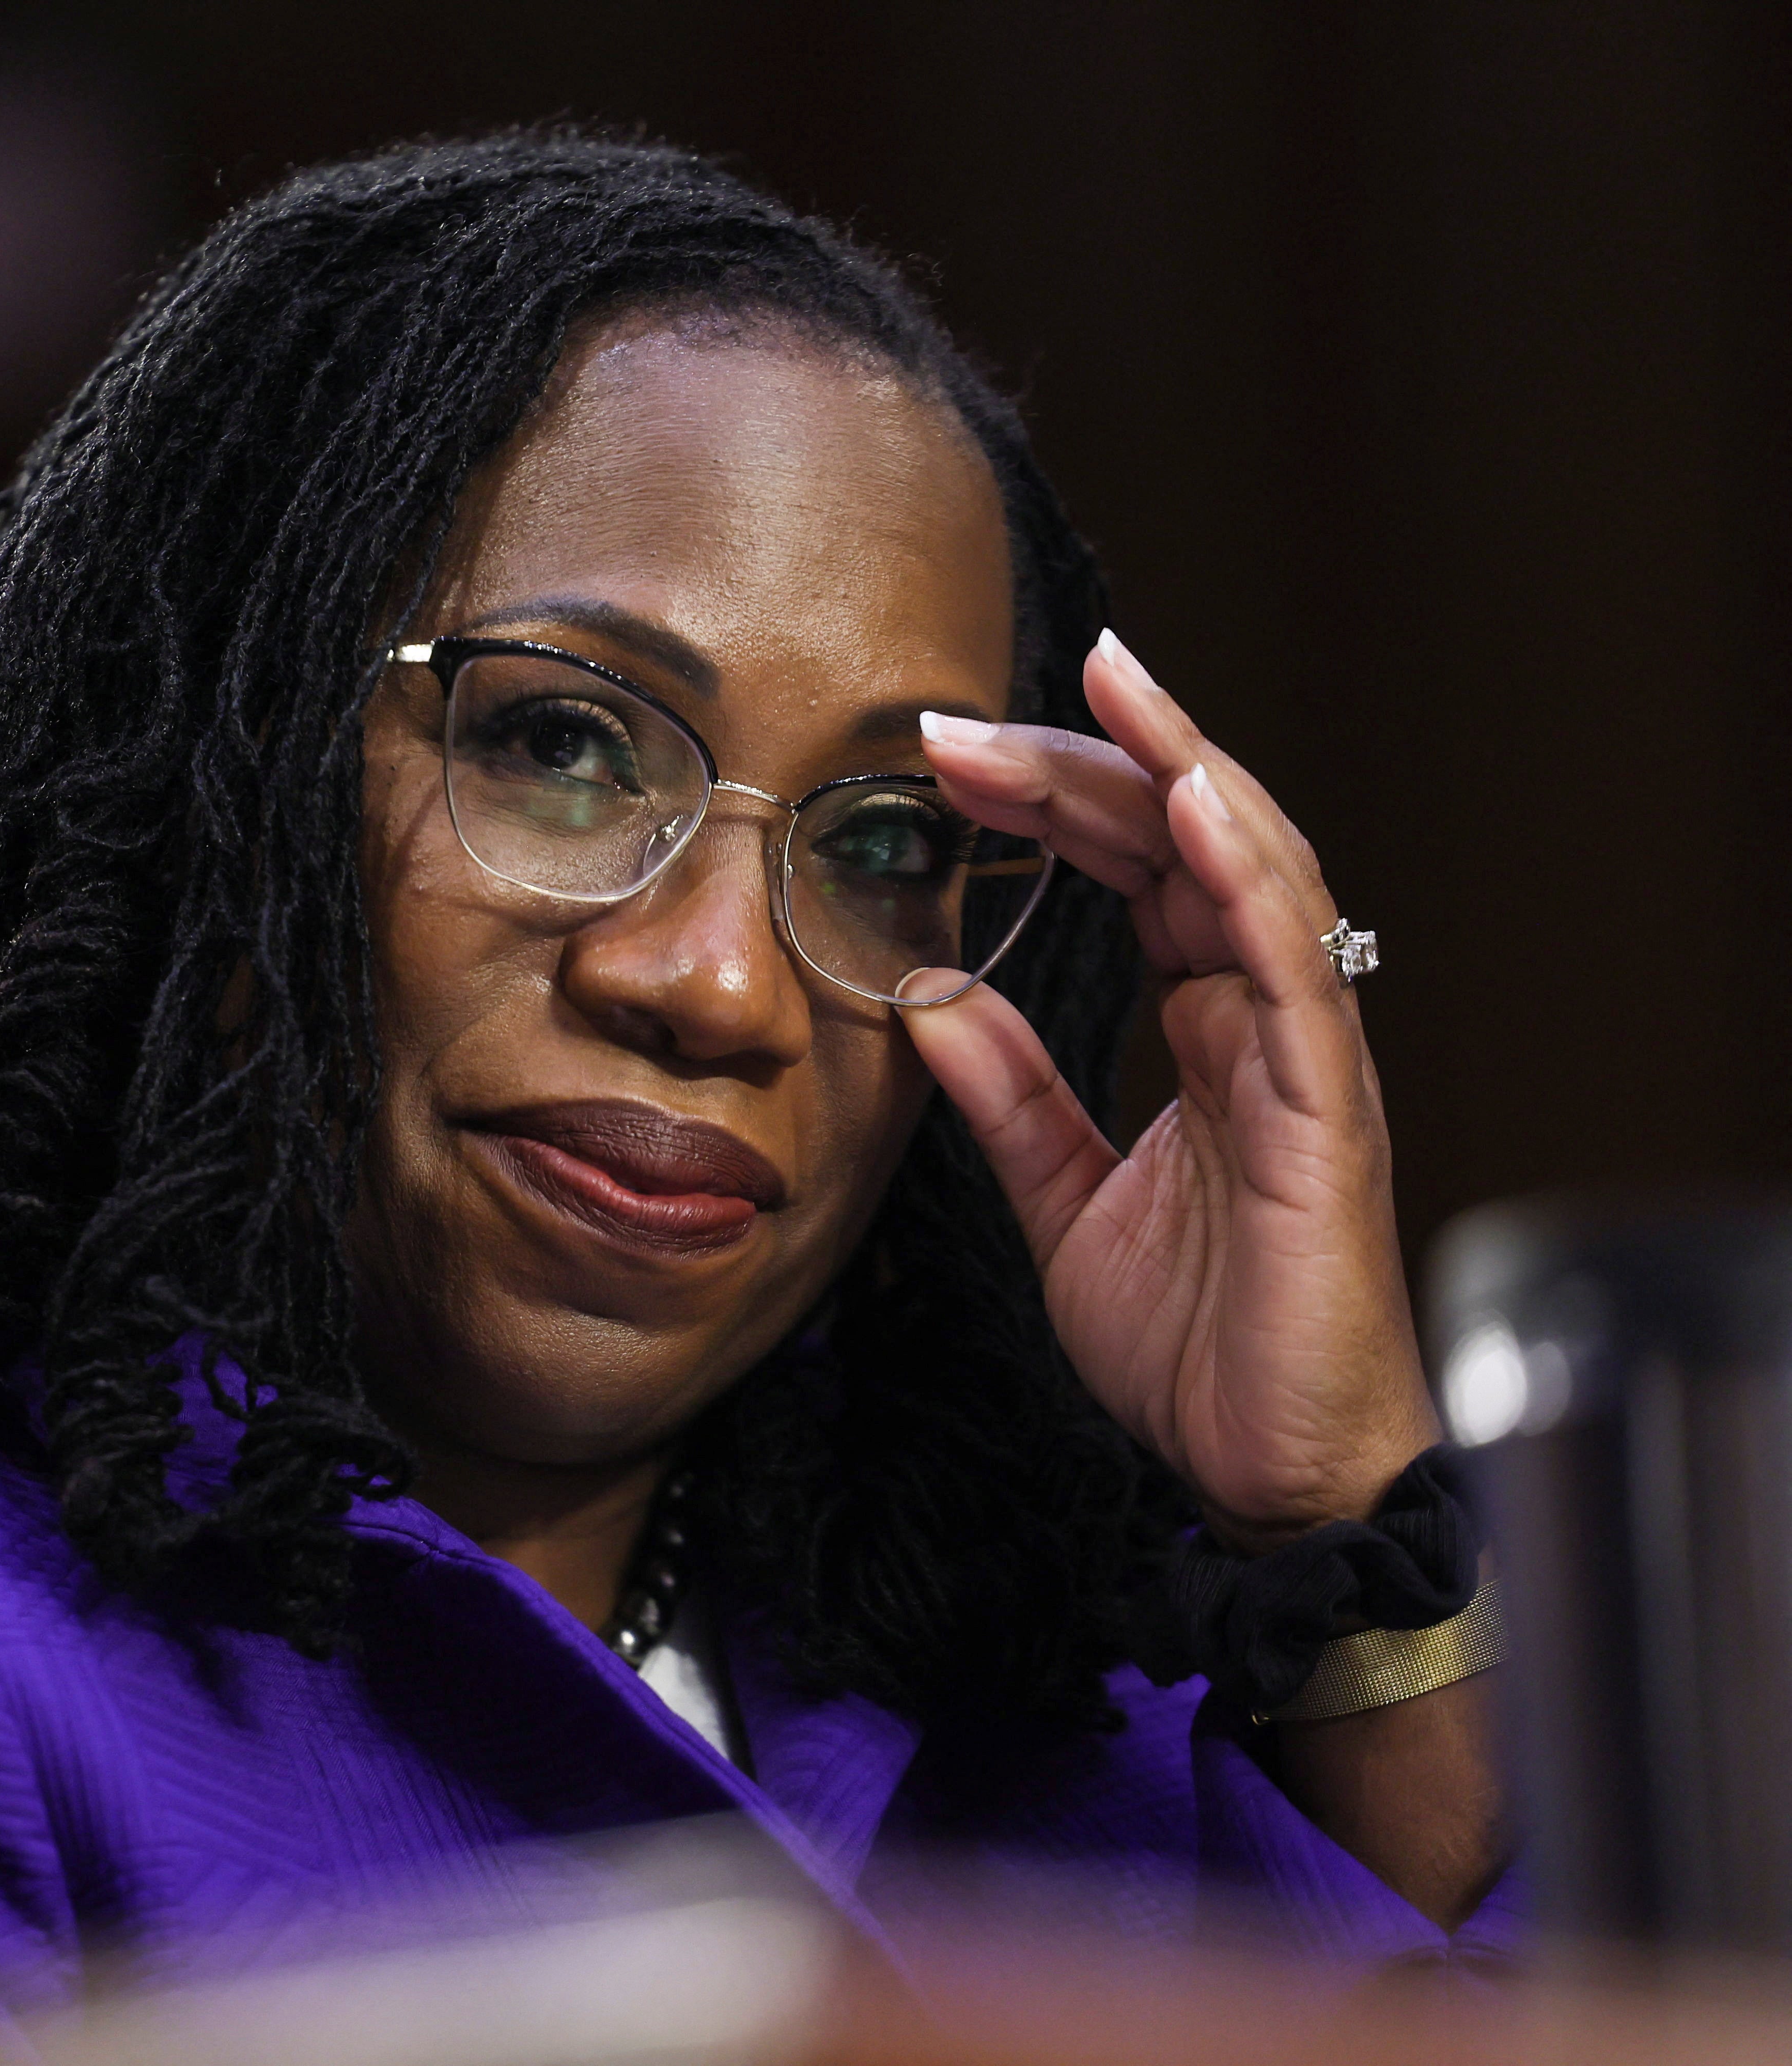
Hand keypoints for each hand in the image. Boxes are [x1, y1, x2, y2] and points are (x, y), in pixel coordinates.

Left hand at [906, 631, 1437, 1548]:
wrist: (1268, 1467)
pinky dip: (1245, 878)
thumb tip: (928, 991)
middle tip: (969, 716)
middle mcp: (1266, 1021)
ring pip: (1254, 873)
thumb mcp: (1062, 1199)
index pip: (1140, 874)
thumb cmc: (1196, 1341)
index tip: (954, 755)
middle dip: (1087, 764)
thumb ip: (1007, 1092)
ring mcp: (1306, 1057)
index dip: (1058, 802)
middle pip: (1186, 846)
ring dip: (1177, 772)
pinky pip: (1292, 971)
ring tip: (1110, 688)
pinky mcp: (1327, 1112)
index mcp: (1211, 1031)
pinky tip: (1192, 807)